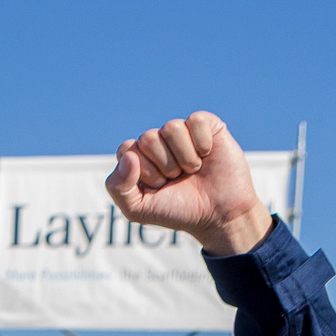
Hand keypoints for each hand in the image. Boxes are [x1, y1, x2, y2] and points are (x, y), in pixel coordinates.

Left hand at [105, 111, 271, 257]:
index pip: (127, 149)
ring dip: (184, 156)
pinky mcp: (207, 126)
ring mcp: (182, 133)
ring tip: (193, 169)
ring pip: (171, 127)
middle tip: (177, 178)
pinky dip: (202, 142)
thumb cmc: (178, 211)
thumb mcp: (137, 209)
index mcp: (138, 158)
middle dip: (164, 165)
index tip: (158, 186)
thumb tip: (128, 156)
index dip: (143, 171)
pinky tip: (207, 155)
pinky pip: (196, 120)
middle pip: (148, 137)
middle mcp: (158, 142)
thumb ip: (117, 186)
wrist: (218, 215)